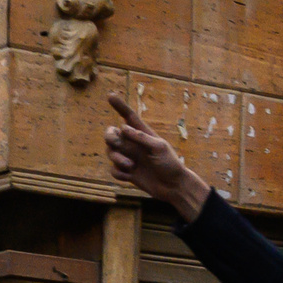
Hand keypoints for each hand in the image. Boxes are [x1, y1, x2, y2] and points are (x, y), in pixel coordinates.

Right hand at [104, 93, 212, 221]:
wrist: (172, 187)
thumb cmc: (170, 164)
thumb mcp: (159, 147)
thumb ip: (141, 137)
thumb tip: (123, 128)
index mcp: (143, 134)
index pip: (129, 117)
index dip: (120, 106)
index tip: (110, 95)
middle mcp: (133, 144)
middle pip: (112, 134)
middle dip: (109, 136)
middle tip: (115, 142)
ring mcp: (128, 158)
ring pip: (110, 153)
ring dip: (117, 159)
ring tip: (131, 166)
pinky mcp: (126, 173)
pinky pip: (113, 170)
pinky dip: (119, 173)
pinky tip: (130, 177)